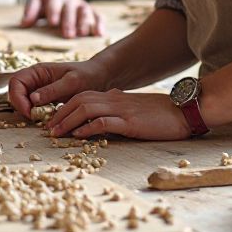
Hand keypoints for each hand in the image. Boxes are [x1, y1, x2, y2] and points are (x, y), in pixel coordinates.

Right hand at [8, 59, 109, 118]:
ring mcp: (39, 89)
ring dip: (28, 111)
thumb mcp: (71, 82)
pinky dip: (36, 114)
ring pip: (23, 101)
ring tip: (42, 119)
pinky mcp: (45, 99)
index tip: (29, 111)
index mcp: (38, 71)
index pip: (16, 82)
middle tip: (34, 118)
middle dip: (20, 106)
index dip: (17, 97)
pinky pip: (33, 107)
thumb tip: (33, 99)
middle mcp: (35, 79)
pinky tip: (47, 118)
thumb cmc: (86, 75)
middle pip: (15, 92)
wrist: (99, 77)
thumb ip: (52, 90)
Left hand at [21, 0, 104, 38]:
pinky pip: (98, 16)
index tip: (53, 22)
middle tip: (68, 35)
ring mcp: (81, 5)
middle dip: (69, 21)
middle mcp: (69, 0)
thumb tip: (23, 24)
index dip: (53, 11)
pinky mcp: (91, 11)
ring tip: (83, 34)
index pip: (53, 2)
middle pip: (70, 9)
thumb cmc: (46, 4)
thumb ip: (30, 11)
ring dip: (84, 23)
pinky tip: (100, 34)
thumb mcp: (37, 3)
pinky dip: (100, 24)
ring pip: (85, 12)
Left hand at [47, 89, 190, 140]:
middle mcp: (114, 99)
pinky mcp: (130, 122)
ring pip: (86, 109)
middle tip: (48, 129)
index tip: (53, 121)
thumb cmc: (161, 113)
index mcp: (114, 96)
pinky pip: (104, 122)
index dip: (64, 108)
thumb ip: (118, 110)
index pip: (82, 97)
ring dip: (68, 121)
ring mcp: (122, 110)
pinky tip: (79, 135)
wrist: (184, 110)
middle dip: (60, 114)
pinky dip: (88, 127)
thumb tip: (102, 118)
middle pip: (78, 101)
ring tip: (56, 134)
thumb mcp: (134, 109)